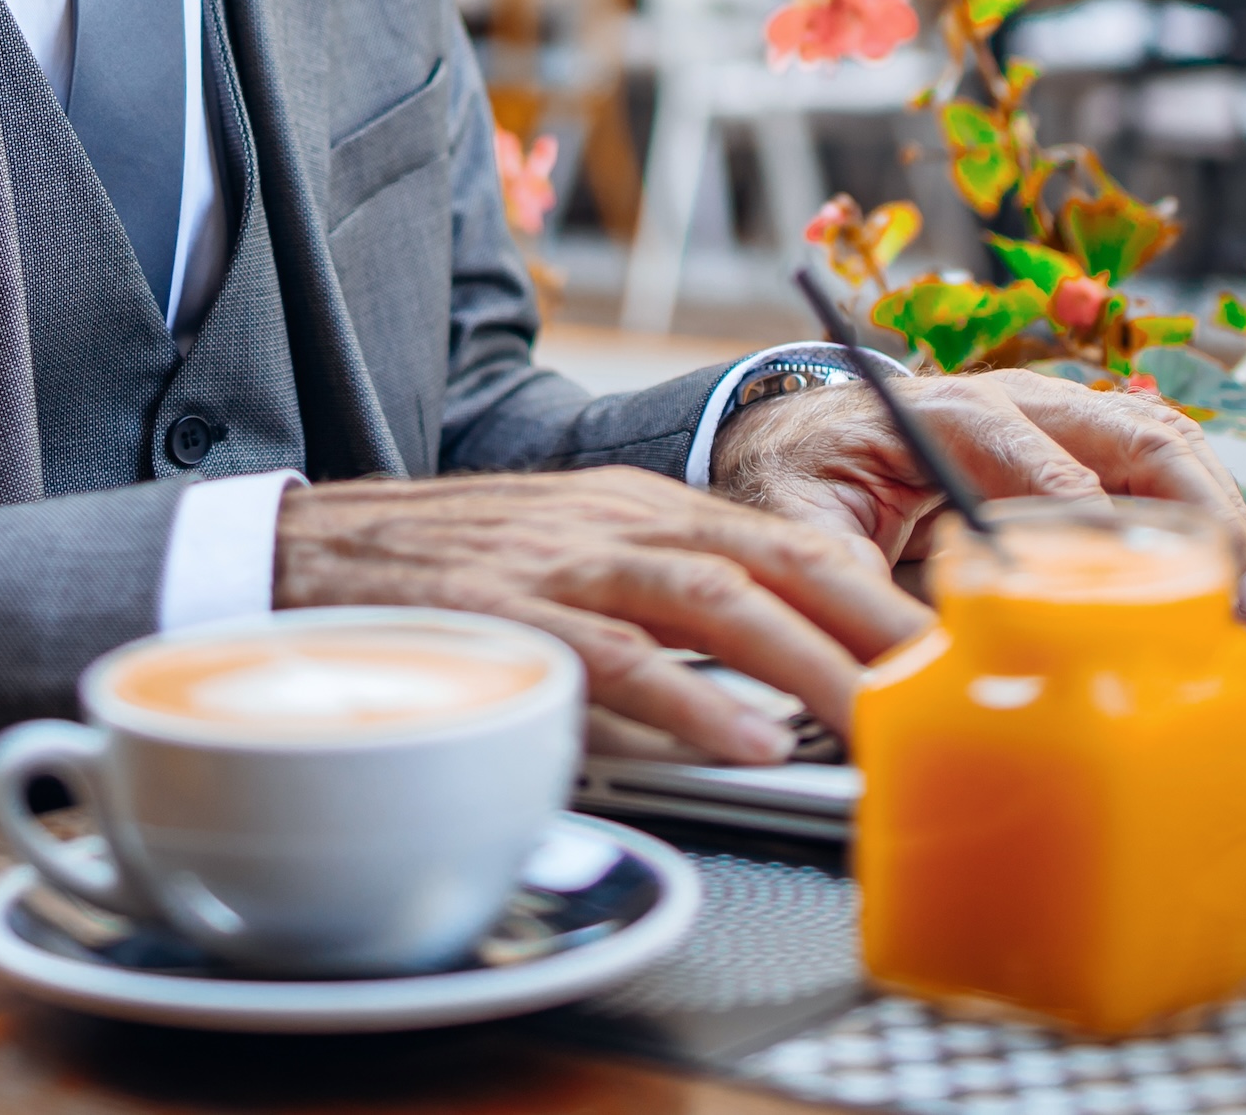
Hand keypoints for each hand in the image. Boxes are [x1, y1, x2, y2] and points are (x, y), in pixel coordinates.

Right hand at [273, 469, 931, 762]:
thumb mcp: (568, 564)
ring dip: (808, 664)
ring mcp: (563, 563)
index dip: (875, 591)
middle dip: (873, 624)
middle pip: (776, 558)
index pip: (786, 539)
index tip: (944, 647)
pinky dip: (691, 699)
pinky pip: (616, 657)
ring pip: (714, 599)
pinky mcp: (508, 615)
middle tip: (943, 689)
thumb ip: (657, 610)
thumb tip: (761, 689)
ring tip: (873, 722)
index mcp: (641, 506)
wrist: (301, 551)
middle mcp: (617, 520)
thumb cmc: (444, 574)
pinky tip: (746, 740)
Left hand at [708, 368, 1245, 618]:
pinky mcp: (1076, 452)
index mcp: (945, 413)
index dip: (1084, 516)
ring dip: (1215, 516)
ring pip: (1161, 445)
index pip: (1033, 455)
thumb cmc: (800, 480)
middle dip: (1194, 510)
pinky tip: (1228, 586)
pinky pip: (1157, 470)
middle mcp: (1015, 403)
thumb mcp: (801, 532)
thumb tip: (910, 668)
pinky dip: (1202, 520)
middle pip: (1131, 432)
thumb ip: (852, 590)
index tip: (1123, 581)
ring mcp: (1055, 421)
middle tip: (1233, 594)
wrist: (794, 440)